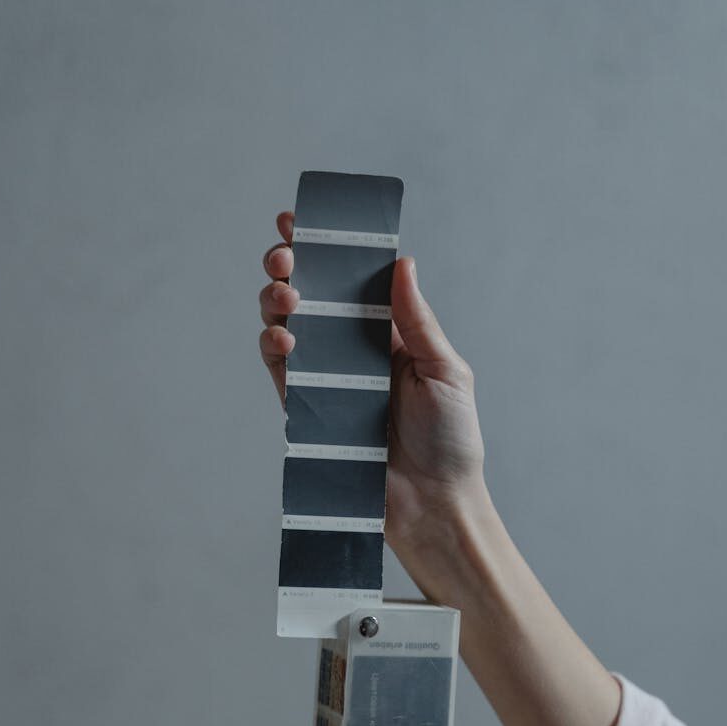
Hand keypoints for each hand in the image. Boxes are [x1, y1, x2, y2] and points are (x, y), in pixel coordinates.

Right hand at [259, 213, 488, 584]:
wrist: (434, 506)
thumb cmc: (452, 442)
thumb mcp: (446, 371)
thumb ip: (417, 320)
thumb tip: (401, 263)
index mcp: (389, 335)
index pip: (350, 281)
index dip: (324, 248)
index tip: (300, 219)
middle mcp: (354, 353)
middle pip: (309, 295)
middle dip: (289, 265)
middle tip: (286, 255)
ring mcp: (328, 382)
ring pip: (286, 326)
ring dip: (276, 300)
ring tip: (288, 295)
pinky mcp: (309, 413)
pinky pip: (280, 372)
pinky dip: (274, 347)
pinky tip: (287, 338)